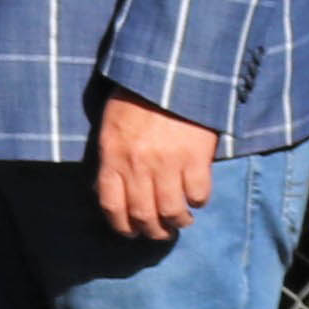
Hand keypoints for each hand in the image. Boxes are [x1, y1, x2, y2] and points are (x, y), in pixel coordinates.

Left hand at [93, 88, 219, 244]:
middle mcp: (138, 165)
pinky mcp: (196, 158)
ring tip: (181, 221)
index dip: (121, 225)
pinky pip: (198, 193)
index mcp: (113, 156)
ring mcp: (168, 163)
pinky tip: (196, 198)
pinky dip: (198, 201)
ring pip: (172, 210)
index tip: (130, 232)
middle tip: (160, 232)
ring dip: (178, 222)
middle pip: (143, 213)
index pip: (112, 204)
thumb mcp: (111, 127)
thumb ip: (111, 159)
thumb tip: (109, 190)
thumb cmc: (135, 99)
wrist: (168, 75)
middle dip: (152, 231)